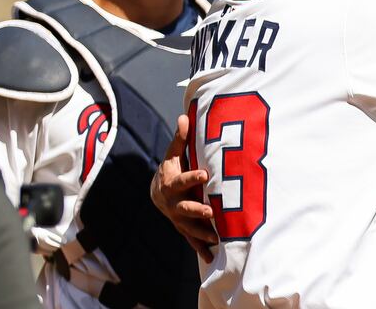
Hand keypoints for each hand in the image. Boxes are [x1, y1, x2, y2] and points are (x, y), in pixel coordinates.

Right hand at [150, 114, 217, 261]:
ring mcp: (178, 218)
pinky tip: (212, 258)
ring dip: (202, 232)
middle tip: (211, 210)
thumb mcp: (173, 154)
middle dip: (198, 209)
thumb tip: (184, 116)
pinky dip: (201, 249)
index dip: (192, 177)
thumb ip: (181, 139)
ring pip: (189, 227)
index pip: (182, 180)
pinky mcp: (184, 228)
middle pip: (185, 208)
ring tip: (217, 236)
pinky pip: (192, 240)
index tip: (205, 174)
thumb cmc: (171, 169)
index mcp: (172, 184)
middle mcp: (174, 203)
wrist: (157, 193)